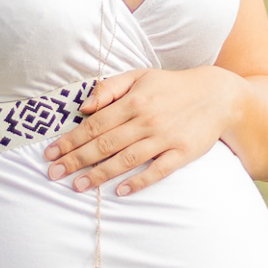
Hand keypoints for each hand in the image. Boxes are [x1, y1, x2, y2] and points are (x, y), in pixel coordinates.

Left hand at [45, 66, 246, 197]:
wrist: (217, 95)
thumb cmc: (171, 86)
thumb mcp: (139, 76)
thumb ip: (109, 88)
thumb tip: (84, 107)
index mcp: (133, 100)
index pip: (94, 124)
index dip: (70, 140)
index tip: (50, 153)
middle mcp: (146, 120)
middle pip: (105, 144)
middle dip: (76, 159)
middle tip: (53, 174)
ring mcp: (165, 138)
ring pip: (126, 159)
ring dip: (99, 174)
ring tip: (77, 186)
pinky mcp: (182, 153)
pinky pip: (158, 170)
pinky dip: (139, 181)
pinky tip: (120, 191)